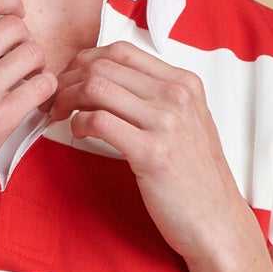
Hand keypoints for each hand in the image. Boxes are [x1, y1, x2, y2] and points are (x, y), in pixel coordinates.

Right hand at [0, 0, 56, 229]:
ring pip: (34, 54)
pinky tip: (33, 101)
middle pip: (16, 27)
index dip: (10, 4)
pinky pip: (42, 88)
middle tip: (20, 60)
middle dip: (24, 41)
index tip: (15, 14)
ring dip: (37, 67)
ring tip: (28, 81)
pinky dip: (45, 92)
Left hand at [49, 41, 250, 262]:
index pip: (122, 51)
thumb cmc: (195, 177)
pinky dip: (79, 123)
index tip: (71, 80)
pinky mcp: (152, 152)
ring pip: (96, 87)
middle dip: (69, 80)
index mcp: (185, 83)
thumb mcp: (187, 123)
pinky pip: (100, 120)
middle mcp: (178, 96)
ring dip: (67, 99)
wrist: (216, 220)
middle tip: (56, 100)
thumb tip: (109, 81)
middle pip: (104, 66)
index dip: (85, 61)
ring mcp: (167, 122)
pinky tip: (78, 133)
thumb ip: (157, 98)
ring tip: (60, 115)